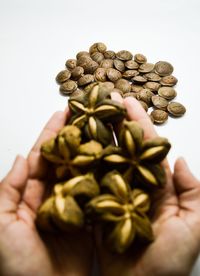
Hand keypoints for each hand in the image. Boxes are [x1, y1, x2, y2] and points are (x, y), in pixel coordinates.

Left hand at [0, 110, 92, 275]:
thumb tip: (22, 156)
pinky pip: (99, 192)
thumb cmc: (17, 267)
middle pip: (66, 158)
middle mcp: (54, 195)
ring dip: (93, 150)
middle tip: (89, 112)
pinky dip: (106, 174)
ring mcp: (74, 205)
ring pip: (84, 171)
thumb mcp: (2, 225)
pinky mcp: (91, 219)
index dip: (52, 132)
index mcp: (31, 194)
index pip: (43, 155)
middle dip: (76, 135)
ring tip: (105, 128)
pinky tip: (115, 158)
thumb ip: (9, 189)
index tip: (64, 111)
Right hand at [96, 95, 199, 275]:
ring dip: (95, 137)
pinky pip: (88, 181)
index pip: (145, 147)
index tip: (127, 101)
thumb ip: (192, 192)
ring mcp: (112, 194)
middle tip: (103, 99)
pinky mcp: (96, 207)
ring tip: (85, 115)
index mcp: (156, 185)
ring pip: (103, 159)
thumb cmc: (169, 262)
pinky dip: (81, 164)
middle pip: (121, 147)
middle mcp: (133, 185)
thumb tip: (179, 160)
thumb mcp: (193, 226)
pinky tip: (73, 147)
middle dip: (113, 122)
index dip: (138, 123)